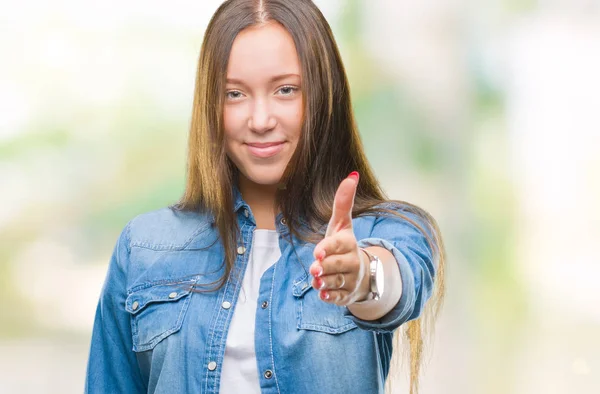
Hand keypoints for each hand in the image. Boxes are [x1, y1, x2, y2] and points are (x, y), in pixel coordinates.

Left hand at [309, 171, 370, 305]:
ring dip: (324, 282)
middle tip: (314, 269)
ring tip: (317, 281)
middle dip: (324, 268)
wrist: (362, 272)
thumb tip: (352, 175)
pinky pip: (337, 298)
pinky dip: (330, 297)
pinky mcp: (347, 295)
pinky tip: (323, 295)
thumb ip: (343, 202)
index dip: (328, 249)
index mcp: (348, 243)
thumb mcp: (341, 224)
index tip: (317, 253)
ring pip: (335, 282)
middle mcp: (352, 262)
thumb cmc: (344, 244)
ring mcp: (351, 280)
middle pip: (336, 266)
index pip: (338, 245)